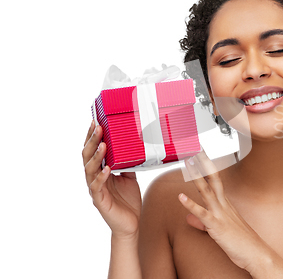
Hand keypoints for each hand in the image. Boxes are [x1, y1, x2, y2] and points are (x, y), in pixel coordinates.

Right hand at [82, 121, 141, 238]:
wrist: (131, 224)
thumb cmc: (127, 200)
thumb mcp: (130, 177)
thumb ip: (127, 163)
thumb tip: (133, 146)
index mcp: (100, 171)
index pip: (92, 151)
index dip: (92, 137)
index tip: (95, 121)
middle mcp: (94, 179)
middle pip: (87, 157)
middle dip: (92, 141)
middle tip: (97, 127)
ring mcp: (95, 190)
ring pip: (89, 170)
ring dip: (96, 156)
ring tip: (103, 145)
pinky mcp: (100, 201)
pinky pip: (97, 187)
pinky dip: (101, 176)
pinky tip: (107, 169)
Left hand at [178, 149, 270, 272]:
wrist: (256, 254)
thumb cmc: (241, 243)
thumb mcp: (220, 229)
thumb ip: (203, 222)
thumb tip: (190, 218)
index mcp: (226, 204)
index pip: (215, 181)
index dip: (206, 168)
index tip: (199, 156)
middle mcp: (224, 206)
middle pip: (213, 179)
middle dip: (204, 164)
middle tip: (195, 150)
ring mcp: (221, 214)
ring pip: (207, 191)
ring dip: (196, 176)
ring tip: (188, 163)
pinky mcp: (217, 226)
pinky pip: (202, 213)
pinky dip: (191, 204)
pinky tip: (181, 197)